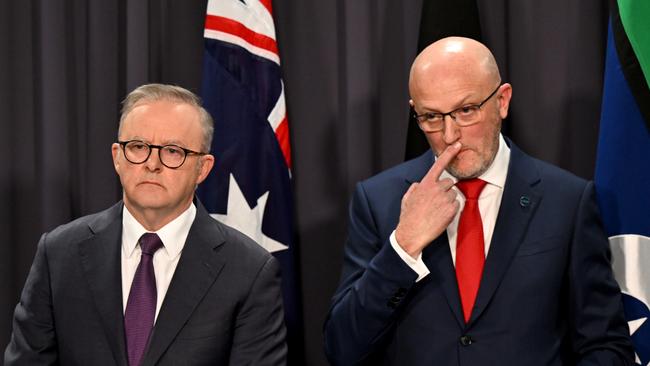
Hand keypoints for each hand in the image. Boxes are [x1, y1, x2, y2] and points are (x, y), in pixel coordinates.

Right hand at [395, 142, 461, 257]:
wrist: (412, 234)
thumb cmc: (408, 217)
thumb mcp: (407, 198)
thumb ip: (415, 188)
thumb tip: (420, 185)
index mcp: (425, 184)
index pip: (439, 164)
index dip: (449, 153)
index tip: (457, 144)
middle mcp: (436, 189)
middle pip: (449, 182)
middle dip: (445, 190)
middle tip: (437, 201)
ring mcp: (445, 199)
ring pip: (454, 194)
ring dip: (448, 200)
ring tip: (437, 211)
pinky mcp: (452, 210)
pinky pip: (457, 205)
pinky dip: (452, 210)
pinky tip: (441, 216)